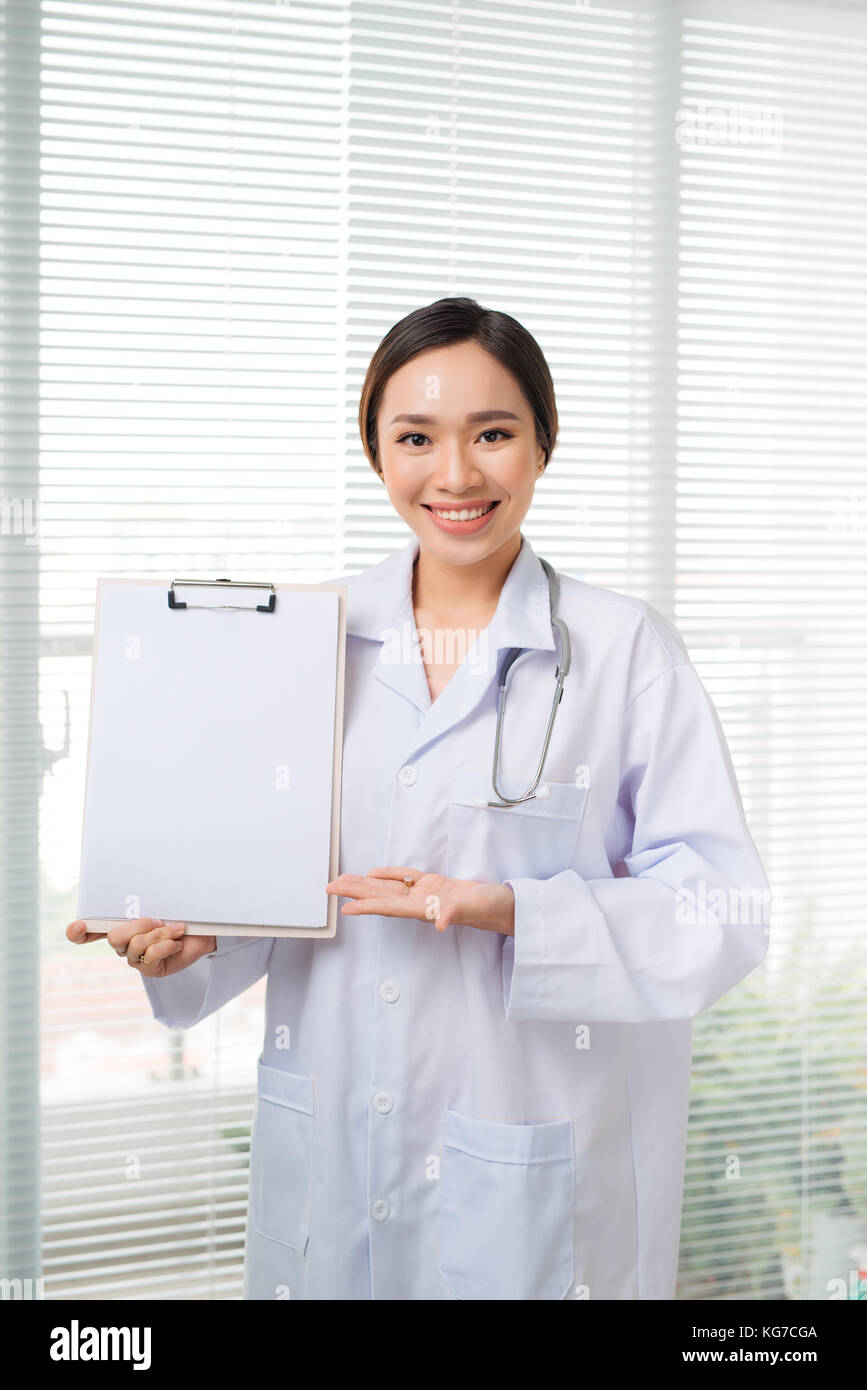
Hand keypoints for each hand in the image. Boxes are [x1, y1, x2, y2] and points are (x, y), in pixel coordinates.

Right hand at [65, 917, 216, 976]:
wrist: (205, 930)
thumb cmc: (180, 913)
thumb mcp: (160, 904)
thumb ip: (142, 903)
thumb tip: (130, 896)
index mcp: (120, 925)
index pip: (88, 932)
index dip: (78, 933)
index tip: (78, 926)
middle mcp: (124, 943)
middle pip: (114, 938)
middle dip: (139, 926)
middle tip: (159, 920)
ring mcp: (136, 958)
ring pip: (136, 945)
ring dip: (160, 934)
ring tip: (177, 929)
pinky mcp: (151, 970)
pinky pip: (151, 956)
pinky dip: (167, 945)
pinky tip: (177, 943)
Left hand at [325, 867, 514, 935]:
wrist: (508, 906)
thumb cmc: (493, 908)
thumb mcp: (475, 907)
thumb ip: (455, 913)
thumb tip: (439, 922)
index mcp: (426, 909)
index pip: (390, 907)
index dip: (366, 905)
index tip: (344, 907)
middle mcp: (421, 904)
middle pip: (381, 897)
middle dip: (355, 892)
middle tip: (329, 887)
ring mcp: (427, 895)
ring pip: (389, 888)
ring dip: (365, 884)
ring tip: (342, 880)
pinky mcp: (435, 886)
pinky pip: (406, 879)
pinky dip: (389, 874)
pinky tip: (374, 874)